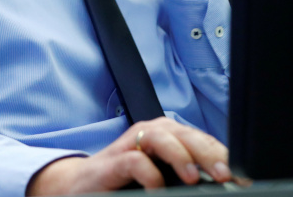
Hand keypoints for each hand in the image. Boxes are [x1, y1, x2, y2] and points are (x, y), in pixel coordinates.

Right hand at [27, 118, 231, 194]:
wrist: (80, 188)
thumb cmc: (127, 184)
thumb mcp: (163, 179)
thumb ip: (187, 177)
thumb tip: (225, 184)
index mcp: (169, 138)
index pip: (203, 140)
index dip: (224, 157)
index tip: (243, 179)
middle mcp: (151, 135)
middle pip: (185, 133)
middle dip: (208, 153)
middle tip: (224, 176)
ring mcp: (130, 146)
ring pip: (161, 137)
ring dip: (180, 156)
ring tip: (194, 178)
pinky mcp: (112, 163)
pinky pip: (134, 161)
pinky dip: (150, 175)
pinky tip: (157, 190)